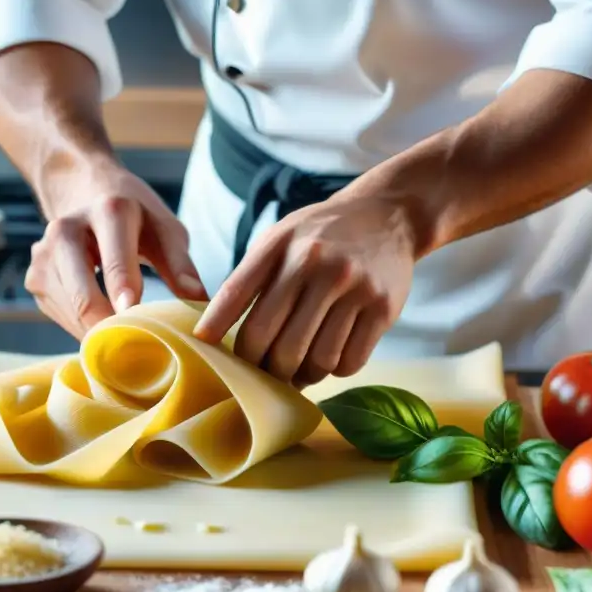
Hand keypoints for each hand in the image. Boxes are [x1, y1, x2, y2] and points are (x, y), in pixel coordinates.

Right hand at [25, 158, 207, 337]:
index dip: (124, 292)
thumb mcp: (164, 228)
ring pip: (70, 312)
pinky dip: (84, 330)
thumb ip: (180, 263)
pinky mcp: (34, 278)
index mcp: (107, 212)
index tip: (134, 319)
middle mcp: (66, 231)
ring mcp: (43, 256)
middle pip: (83, 294)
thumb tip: (199, 300)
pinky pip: (62, 317)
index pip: (115, 259)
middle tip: (140, 356)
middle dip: (110, 329)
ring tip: (128, 350)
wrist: (83, 190)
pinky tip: (106, 333)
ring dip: (98, 335)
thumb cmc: (134, 215)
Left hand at [194, 193, 416, 387]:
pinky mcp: (383, 308)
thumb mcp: (280, 239)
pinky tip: (328, 357)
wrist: (388, 215)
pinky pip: (349, 362)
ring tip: (296, 370)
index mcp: (282, 246)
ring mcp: (354, 287)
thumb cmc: (321, 236)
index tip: (203, 349)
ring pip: (316, 361)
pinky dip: (334, 370)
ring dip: (302, 376)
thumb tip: (213, 334)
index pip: (237, 293)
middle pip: (278, 344)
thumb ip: (249, 279)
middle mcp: (317, 264)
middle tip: (262, 374)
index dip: (216, 327)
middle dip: (264, 370)